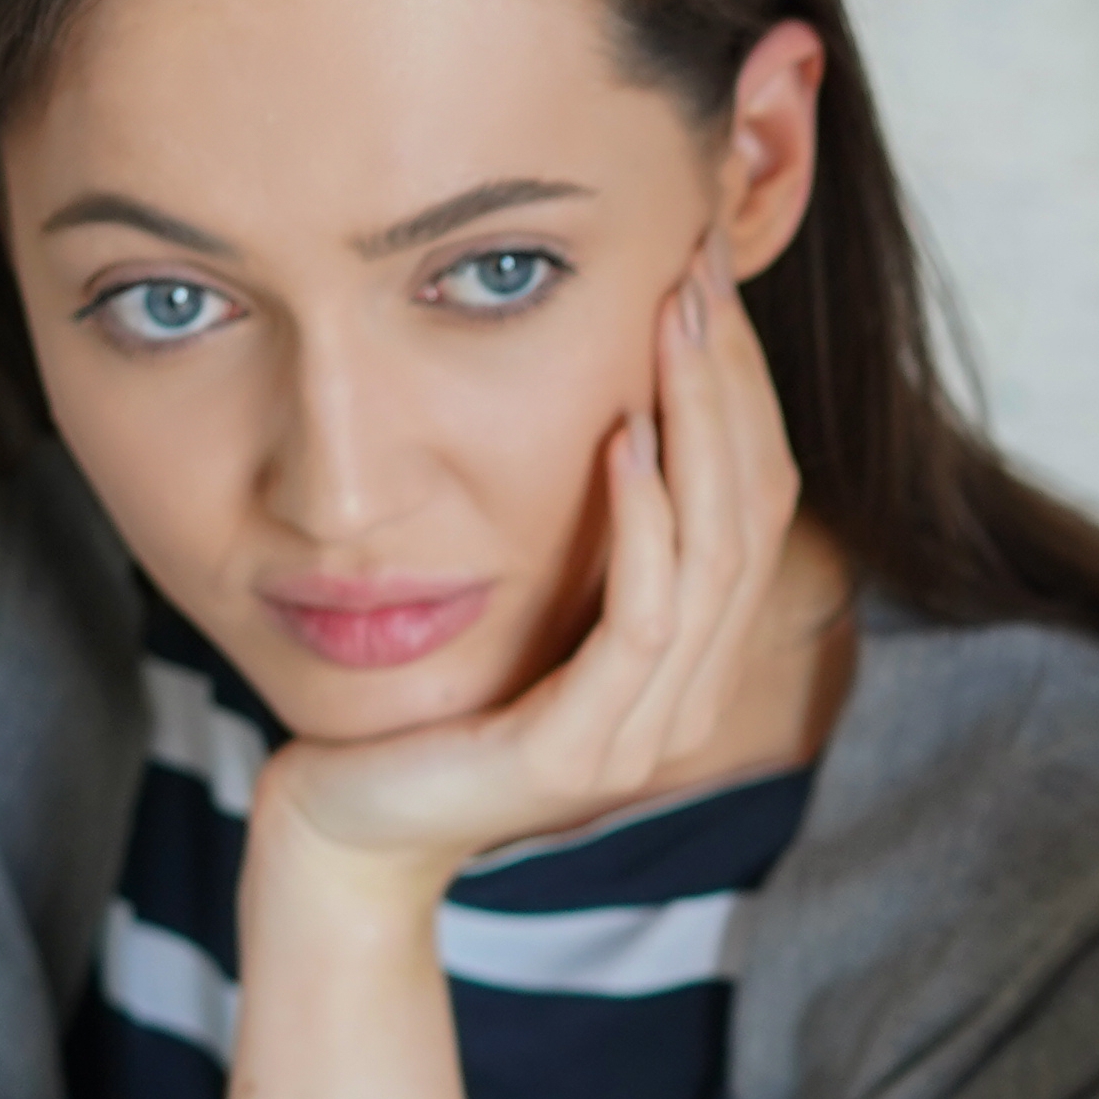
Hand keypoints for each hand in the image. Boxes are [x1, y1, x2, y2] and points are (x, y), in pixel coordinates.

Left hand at [251, 232, 812, 892]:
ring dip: (700, 426)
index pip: (756, 499)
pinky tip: (621, 436)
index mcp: (685, 656)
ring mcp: (644, 732)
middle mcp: (688, 696)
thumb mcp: (512, 594)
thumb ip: (576, 528)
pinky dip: (643, 523)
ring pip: (718, 556)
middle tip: (700, 267)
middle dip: (733, 380)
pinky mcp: (581, 754)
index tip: (704, 276)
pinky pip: (644, 622)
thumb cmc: (412, 703)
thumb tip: (601, 388)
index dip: (743, 385)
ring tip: (672, 323)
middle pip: (756, 513)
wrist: (342, 830)